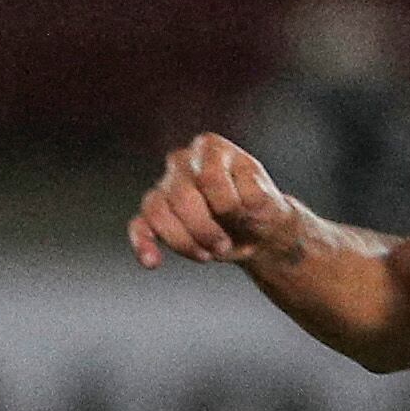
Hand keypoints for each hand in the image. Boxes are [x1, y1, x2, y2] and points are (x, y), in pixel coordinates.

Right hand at [128, 134, 308, 268]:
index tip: (244, 217)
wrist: (256, 232)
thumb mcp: (269, 200)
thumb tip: (237, 204)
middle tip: (224, 245)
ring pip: (158, 212)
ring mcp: (165, 186)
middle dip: (205, 230)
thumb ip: (254, 197)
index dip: (227, 206)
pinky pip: (139, 226)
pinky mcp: (155, 214)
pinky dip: (143, 244)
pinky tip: (152, 261)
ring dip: (184, 242)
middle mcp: (182, 161)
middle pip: (181, 197)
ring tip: (207, 255)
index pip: (208, 178)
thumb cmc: (259, 209)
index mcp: (211, 148)